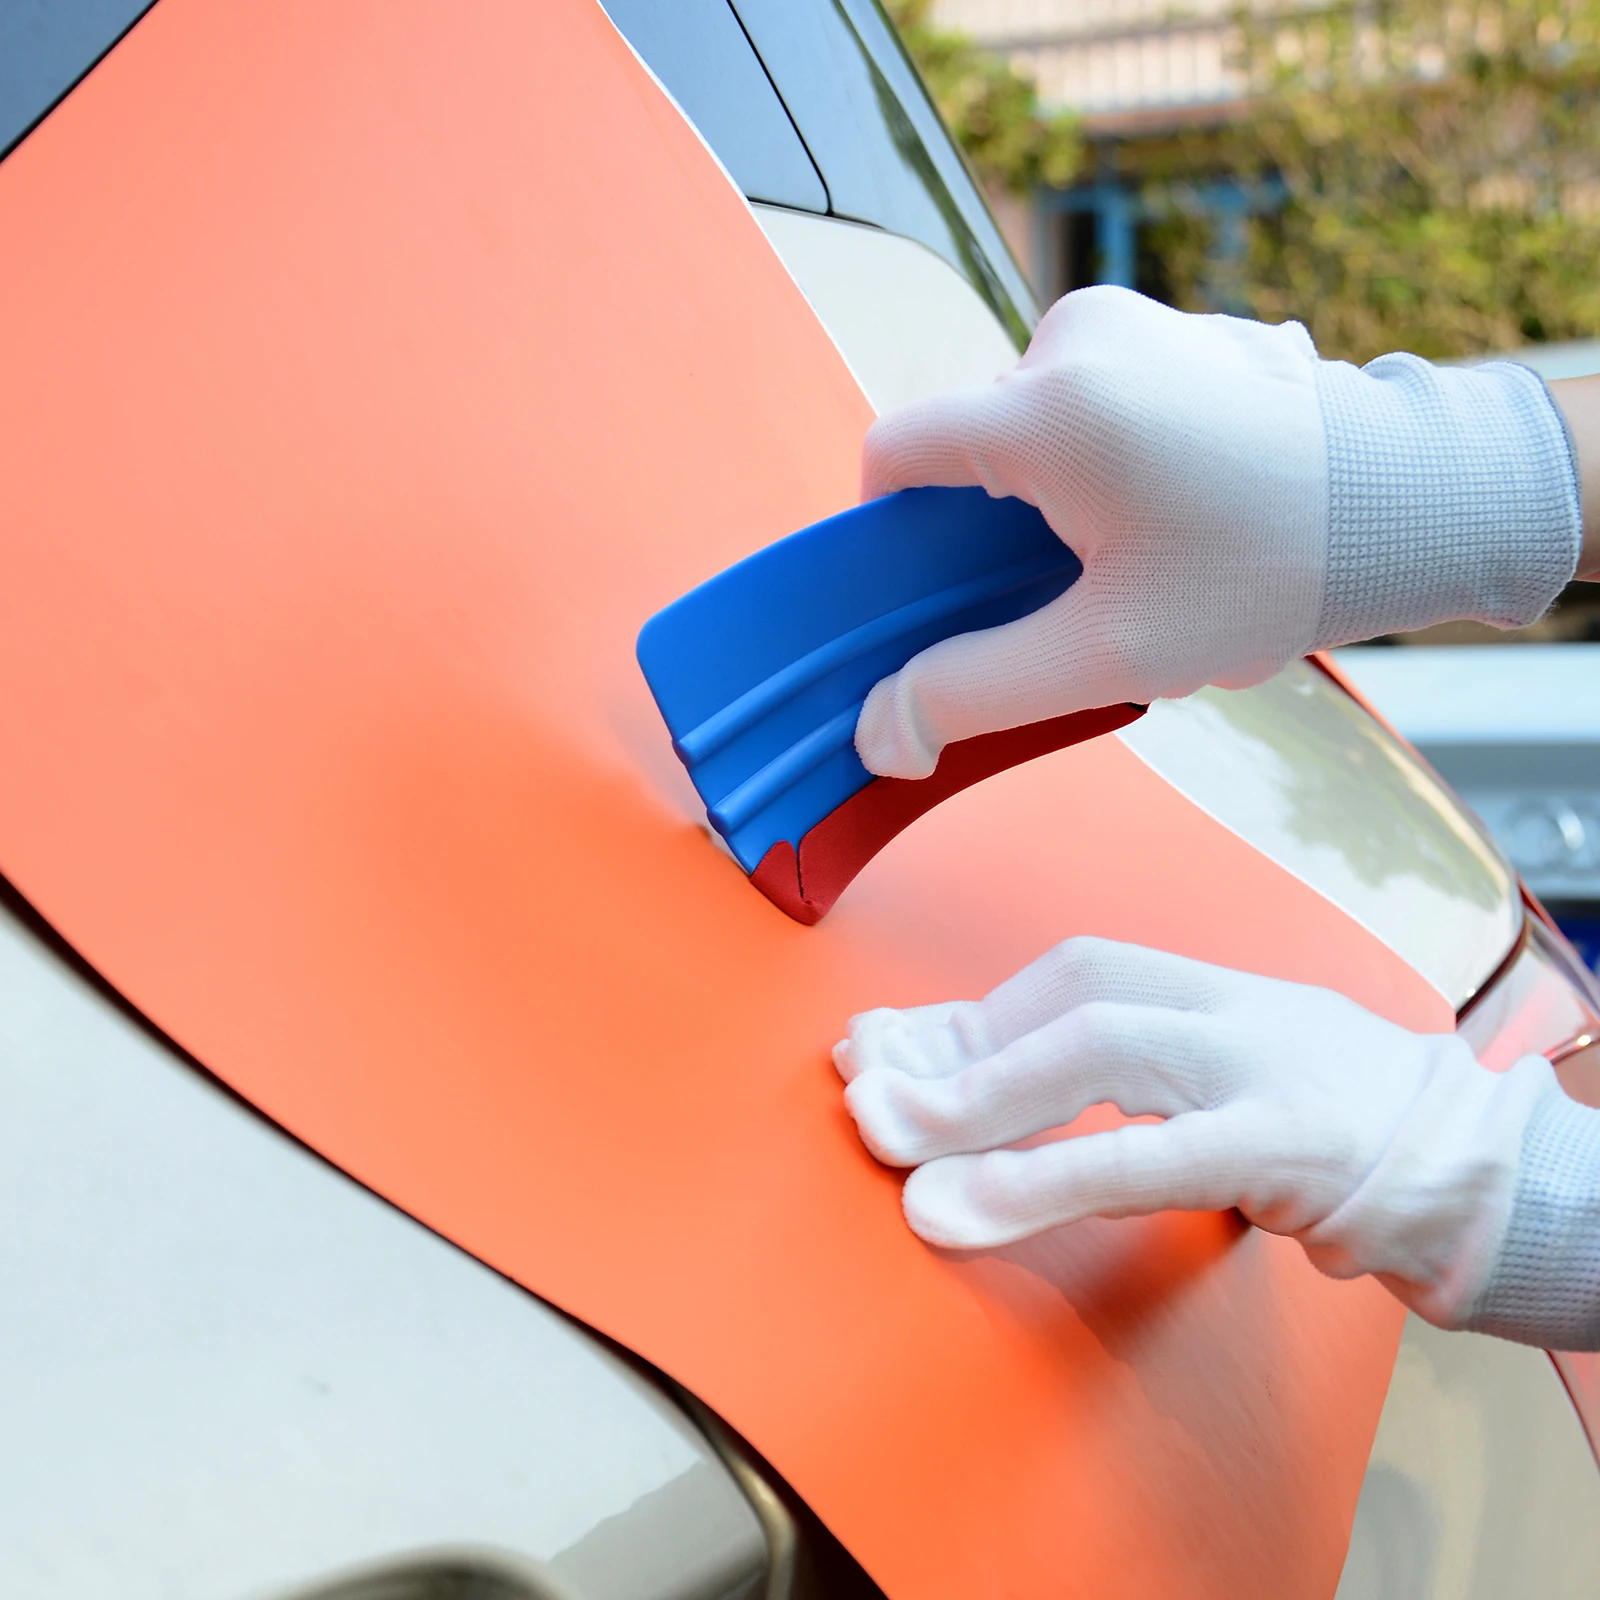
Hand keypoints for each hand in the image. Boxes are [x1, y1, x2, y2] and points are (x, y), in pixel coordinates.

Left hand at [835, 936, 1557, 1329]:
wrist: (1480, 1169)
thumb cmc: (1324, 1121)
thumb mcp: (1213, 1076)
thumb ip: (1103, 1076)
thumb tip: (954, 1079)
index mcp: (1207, 986)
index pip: (1060, 978)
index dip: (958, 1016)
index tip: (874, 1049)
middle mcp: (1227, 1005)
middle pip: (1067, 997)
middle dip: (953, 1046)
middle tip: (865, 1095)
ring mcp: (1262, 1064)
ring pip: (1095, 1050)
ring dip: (974, 1099)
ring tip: (887, 1141)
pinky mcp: (1288, 1142)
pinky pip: (1145, 1155)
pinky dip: (1041, 1177)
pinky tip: (961, 1208)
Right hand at [855, 286, 1577, 778]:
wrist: (1413, 498)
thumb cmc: (1270, 569)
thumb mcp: (1111, 652)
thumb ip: (978, 691)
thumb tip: (881, 734)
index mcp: (1046, 409)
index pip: (895, 452)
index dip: (889, 529)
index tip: (936, 585)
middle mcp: (1075, 337)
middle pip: (970, 445)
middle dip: (1004, 527)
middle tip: (1082, 585)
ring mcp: (1129, 320)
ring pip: (1031, 425)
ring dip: (1061, 496)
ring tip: (1148, 547)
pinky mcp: (1169, 325)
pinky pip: (1090, 398)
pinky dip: (1108, 459)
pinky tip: (1181, 506)